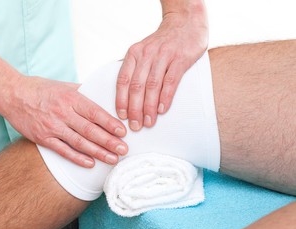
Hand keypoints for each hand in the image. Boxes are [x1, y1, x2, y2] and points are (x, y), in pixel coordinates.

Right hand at [4, 76, 127, 167]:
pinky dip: (77, 158)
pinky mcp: (43, 138)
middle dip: (109, 141)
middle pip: (90, 130)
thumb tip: (101, 95)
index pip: (95, 112)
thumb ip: (82, 92)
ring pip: (80, 142)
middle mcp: (63, 113)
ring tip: (112, 159)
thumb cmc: (40, 89)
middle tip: (124, 150)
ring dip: (98, 152)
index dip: (110, 123)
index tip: (123, 132)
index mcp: (71, 98)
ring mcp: (53, 126)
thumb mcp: (63, 85)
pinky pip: (63, 150)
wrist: (12, 94)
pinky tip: (90, 163)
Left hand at [116, 0, 207, 130]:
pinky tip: (161, 110)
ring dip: (149, 108)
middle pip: (136, 87)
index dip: (121, 100)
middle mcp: (146, 54)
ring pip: (152, 86)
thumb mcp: (143, 51)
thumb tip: (127, 98)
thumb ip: (136, 70)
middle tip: (135, 126)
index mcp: (134, 54)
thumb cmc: (162, 43)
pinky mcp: (180, 58)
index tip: (122, 117)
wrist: (185, 23)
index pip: (123, 81)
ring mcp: (163, 56)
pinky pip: (170, 81)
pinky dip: (165, 98)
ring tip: (148, 123)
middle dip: (134, 109)